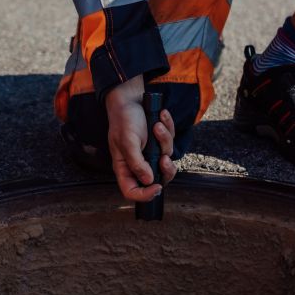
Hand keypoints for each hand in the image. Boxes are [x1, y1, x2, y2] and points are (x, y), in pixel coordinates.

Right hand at [104, 76, 176, 202]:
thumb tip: (148, 181)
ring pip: (167, 159)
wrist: (131, 99)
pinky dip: (168, 128)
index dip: (144, 195)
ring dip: (165, 140)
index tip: (157, 187)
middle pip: (157, 180)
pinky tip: (161, 117)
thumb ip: (136, 162)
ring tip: (157, 125)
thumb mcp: (127, 141)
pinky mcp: (159, 143)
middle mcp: (138, 164)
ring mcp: (150, 154)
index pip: (132, 191)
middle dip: (165, 169)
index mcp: (125, 167)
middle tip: (164, 158)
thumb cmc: (124, 119)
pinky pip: (170, 142)